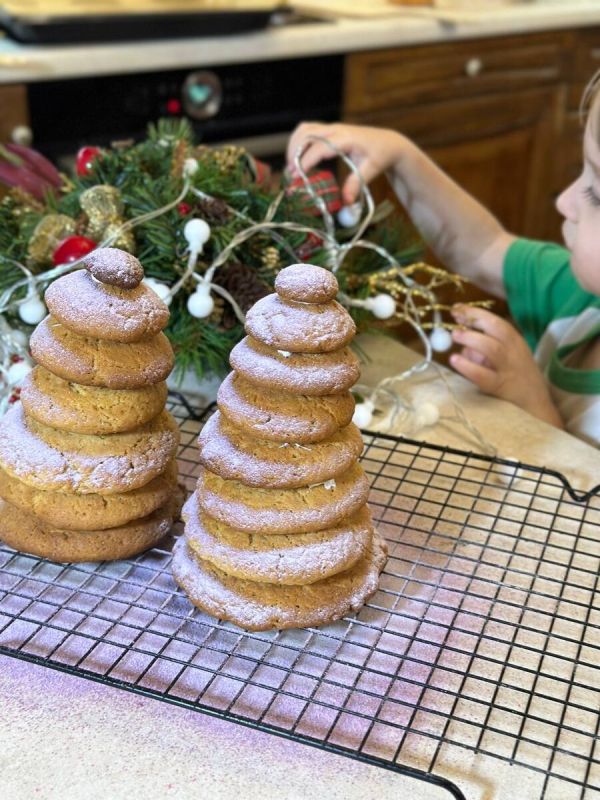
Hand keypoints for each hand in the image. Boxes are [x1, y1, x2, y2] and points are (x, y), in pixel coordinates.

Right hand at [286, 122, 405, 204]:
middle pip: (306, 133)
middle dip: (294, 152)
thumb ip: (356, 184)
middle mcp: (336, 129)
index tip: (296, 177)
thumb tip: (346, 202)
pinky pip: (307, 130)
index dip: (306, 161)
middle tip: (291, 175)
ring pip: (304, 129)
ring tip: (292, 167)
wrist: (387, 142)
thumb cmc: (380, 156)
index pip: (320, 147)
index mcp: (346, 138)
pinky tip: (298, 158)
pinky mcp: (328, 130)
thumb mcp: (371, 171)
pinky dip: (298, 142)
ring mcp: (331, 127)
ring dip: (294, 145)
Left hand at [449, 305, 563, 427]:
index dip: (476, 313)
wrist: (536, 406)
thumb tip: (461, 342)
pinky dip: (468, 366)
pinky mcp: (501, 387)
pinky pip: (483, 375)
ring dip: (471, 339)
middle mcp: (515, 352)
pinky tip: (455, 360)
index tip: (457, 309)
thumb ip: (485, 349)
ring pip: (492, 349)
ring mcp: (509, 370)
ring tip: (455, 336)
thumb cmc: (518, 379)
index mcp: (516, 342)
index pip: (497, 322)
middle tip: (455, 321)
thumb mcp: (506, 358)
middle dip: (475, 320)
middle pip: (497, 330)